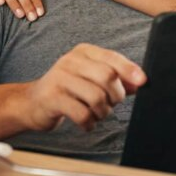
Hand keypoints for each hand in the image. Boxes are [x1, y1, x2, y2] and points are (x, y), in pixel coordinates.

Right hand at [25, 44, 145, 132]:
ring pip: (97, 98)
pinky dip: (90, 123)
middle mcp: (70, 61)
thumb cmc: (68, 90)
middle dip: (115, 96)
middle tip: (110, 104)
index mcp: (83, 52)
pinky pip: (82, 113)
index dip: (129, 70)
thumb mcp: (90, 78)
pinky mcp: (52, 98)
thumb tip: (139, 82)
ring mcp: (59, 78)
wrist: (32, 103)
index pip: (111, 58)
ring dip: (103, 112)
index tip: (143, 82)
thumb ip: (115, 78)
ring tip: (97, 114)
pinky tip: (86, 123)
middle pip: (107, 77)